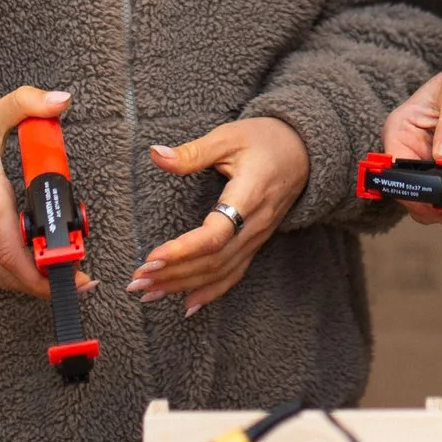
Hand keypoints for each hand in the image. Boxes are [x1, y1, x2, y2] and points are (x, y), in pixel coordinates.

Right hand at [0, 87, 92, 299]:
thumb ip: (28, 103)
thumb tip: (61, 101)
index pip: (12, 250)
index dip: (42, 268)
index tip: (73, 269)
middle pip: (11, 274)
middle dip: (46, 284)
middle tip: (79, 279)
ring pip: (1, 275)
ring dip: (33, 281)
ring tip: (64, 270)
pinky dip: (17, 271)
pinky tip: (37, 260)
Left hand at [129, 117, 308, 316]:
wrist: (304, 151)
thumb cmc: (266, 140)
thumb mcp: (229, 137)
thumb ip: (192, 152)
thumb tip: (155, 154)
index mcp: (249, 196)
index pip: (215, 234)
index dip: (183, 250)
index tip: (151, 258)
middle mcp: (255, 224)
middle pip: (213, 260)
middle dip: (173, 274)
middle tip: (137, 281)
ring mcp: (258, 237)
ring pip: (220, 271)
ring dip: (183, 285)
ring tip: (149, 292)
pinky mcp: (256, 243)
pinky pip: (234, 274)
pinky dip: (210, 292)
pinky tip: (188, 305)